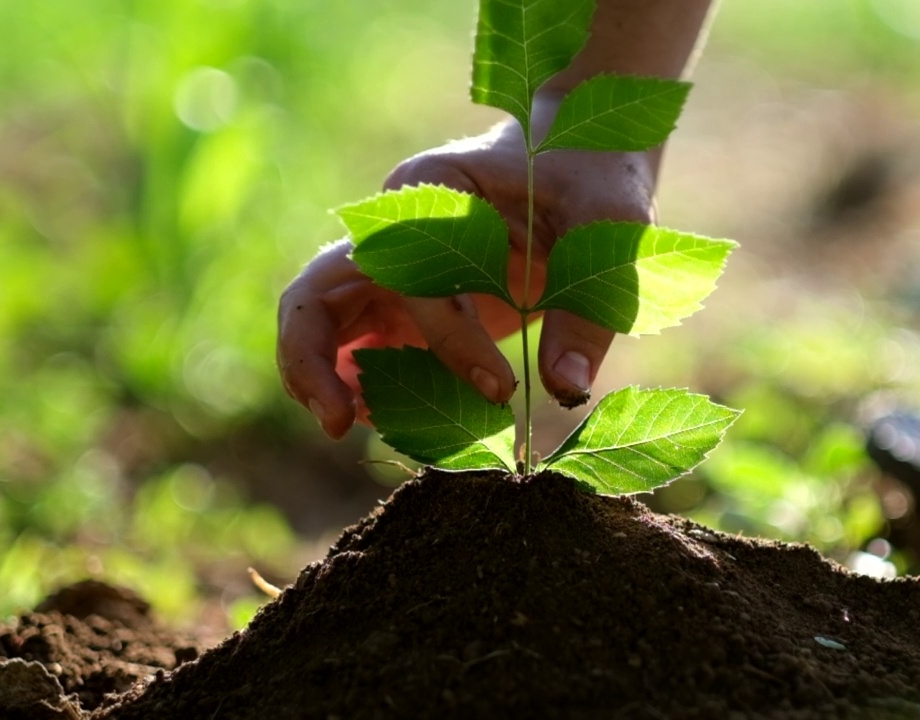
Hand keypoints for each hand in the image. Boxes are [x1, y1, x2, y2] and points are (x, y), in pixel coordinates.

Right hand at [278, 110, 659, 438]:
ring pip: (323, 326)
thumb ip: (586, 309)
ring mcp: (393, 270)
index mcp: (433, 190)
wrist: (585, 163)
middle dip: (312, 360)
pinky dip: (366, 389)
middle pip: (316, 294)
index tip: (503, 389)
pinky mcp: (407, 306)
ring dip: (326, 380)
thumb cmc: (594, 180)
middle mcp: (394, 229)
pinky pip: (363, 351)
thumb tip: (565, 388)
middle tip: (340, 424)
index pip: (411, 274)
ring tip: (355, 428)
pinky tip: (398, 422)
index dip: (448, 339)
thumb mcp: (608, 228)